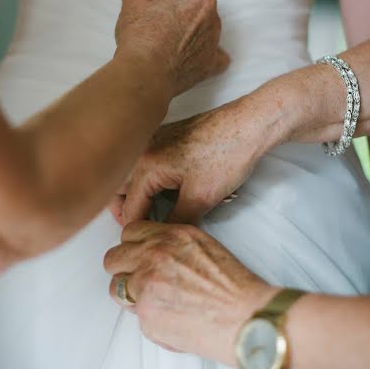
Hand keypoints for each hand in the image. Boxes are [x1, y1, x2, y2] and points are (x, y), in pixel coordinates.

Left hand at [104, 220, 274, 365]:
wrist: (245, 317)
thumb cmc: (233, 286)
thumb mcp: (203, 245)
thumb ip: (171, 243)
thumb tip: (150, 250)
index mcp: (170, 236)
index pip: (129, 232)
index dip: (133, 246)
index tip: (137, 255)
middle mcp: (154, 256)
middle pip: (113, 258)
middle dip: (124, 269)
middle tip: (139, 279)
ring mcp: (146, 285)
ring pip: (116, 288)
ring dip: (130, 294)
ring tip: (154, 301)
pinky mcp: (146, 314)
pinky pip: (133, 314)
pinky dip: (148, 318)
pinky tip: (169, 317)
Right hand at [112, 97, 268, 225]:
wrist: (249, 124)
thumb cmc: (227, 153)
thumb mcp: (201, 198)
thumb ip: (177, 222)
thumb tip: (164, 236)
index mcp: (146, 165)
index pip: (129, 207)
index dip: (136, 230)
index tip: (143, 244)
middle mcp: (144, 149)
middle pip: (120, 187)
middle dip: (126, 211)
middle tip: (139, 230)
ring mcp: (155, 140)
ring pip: (133, 174)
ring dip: (136, 195)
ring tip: (151, 214)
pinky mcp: (168, 136)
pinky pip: (146, 162)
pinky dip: (148, 180)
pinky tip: (164, 192)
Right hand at [115, 0, 229, 97]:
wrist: (145, 73)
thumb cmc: (142, 37)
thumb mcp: (133, 3)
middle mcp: (213, 20)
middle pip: (194, 8)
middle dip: (175, 11)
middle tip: (153, 18)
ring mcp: (212, 45)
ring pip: (203, 30)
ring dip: (186, 31)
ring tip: (162, 39)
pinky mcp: (208, 66)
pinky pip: (215, 58)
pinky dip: (204, 55)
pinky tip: (192, 55)